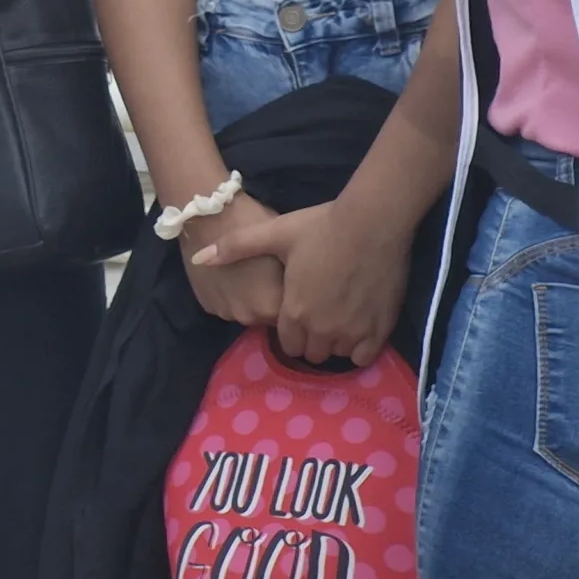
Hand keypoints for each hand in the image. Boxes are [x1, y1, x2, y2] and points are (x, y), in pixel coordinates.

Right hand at [178, 192, 286, 327]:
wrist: (206, 212)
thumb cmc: (252, 223)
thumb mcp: (283, 246)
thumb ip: (294, 276)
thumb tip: (303, 287)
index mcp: (274, 305)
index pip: (294, 315)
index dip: (295, 298)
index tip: (290, 280)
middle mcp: (250, 316)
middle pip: (268, 316)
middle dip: (271, 301)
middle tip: (267, 274)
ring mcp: (225, 313)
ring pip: (246, 311)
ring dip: (249, 300)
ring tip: (246, 273)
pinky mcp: (207, 306)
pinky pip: (226, 305)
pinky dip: (230, 295)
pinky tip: (229, 274)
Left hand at [189, 194, 415, 367]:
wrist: (372, 222)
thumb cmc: (321, 227)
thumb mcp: (275, 232)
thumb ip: (236, 247)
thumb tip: (199, 258)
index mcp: (294, 312)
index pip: (287, 344)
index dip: (290, 330)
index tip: (297, 312)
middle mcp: (322, 330)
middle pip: (312, 353)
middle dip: (311, 338)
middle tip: (317, 313)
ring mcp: (352, 332)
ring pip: (338, 354)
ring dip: (335, 342)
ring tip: (337, 316)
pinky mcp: (379, 329)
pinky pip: (364, 356)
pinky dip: (360, 346)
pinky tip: (357, 325)